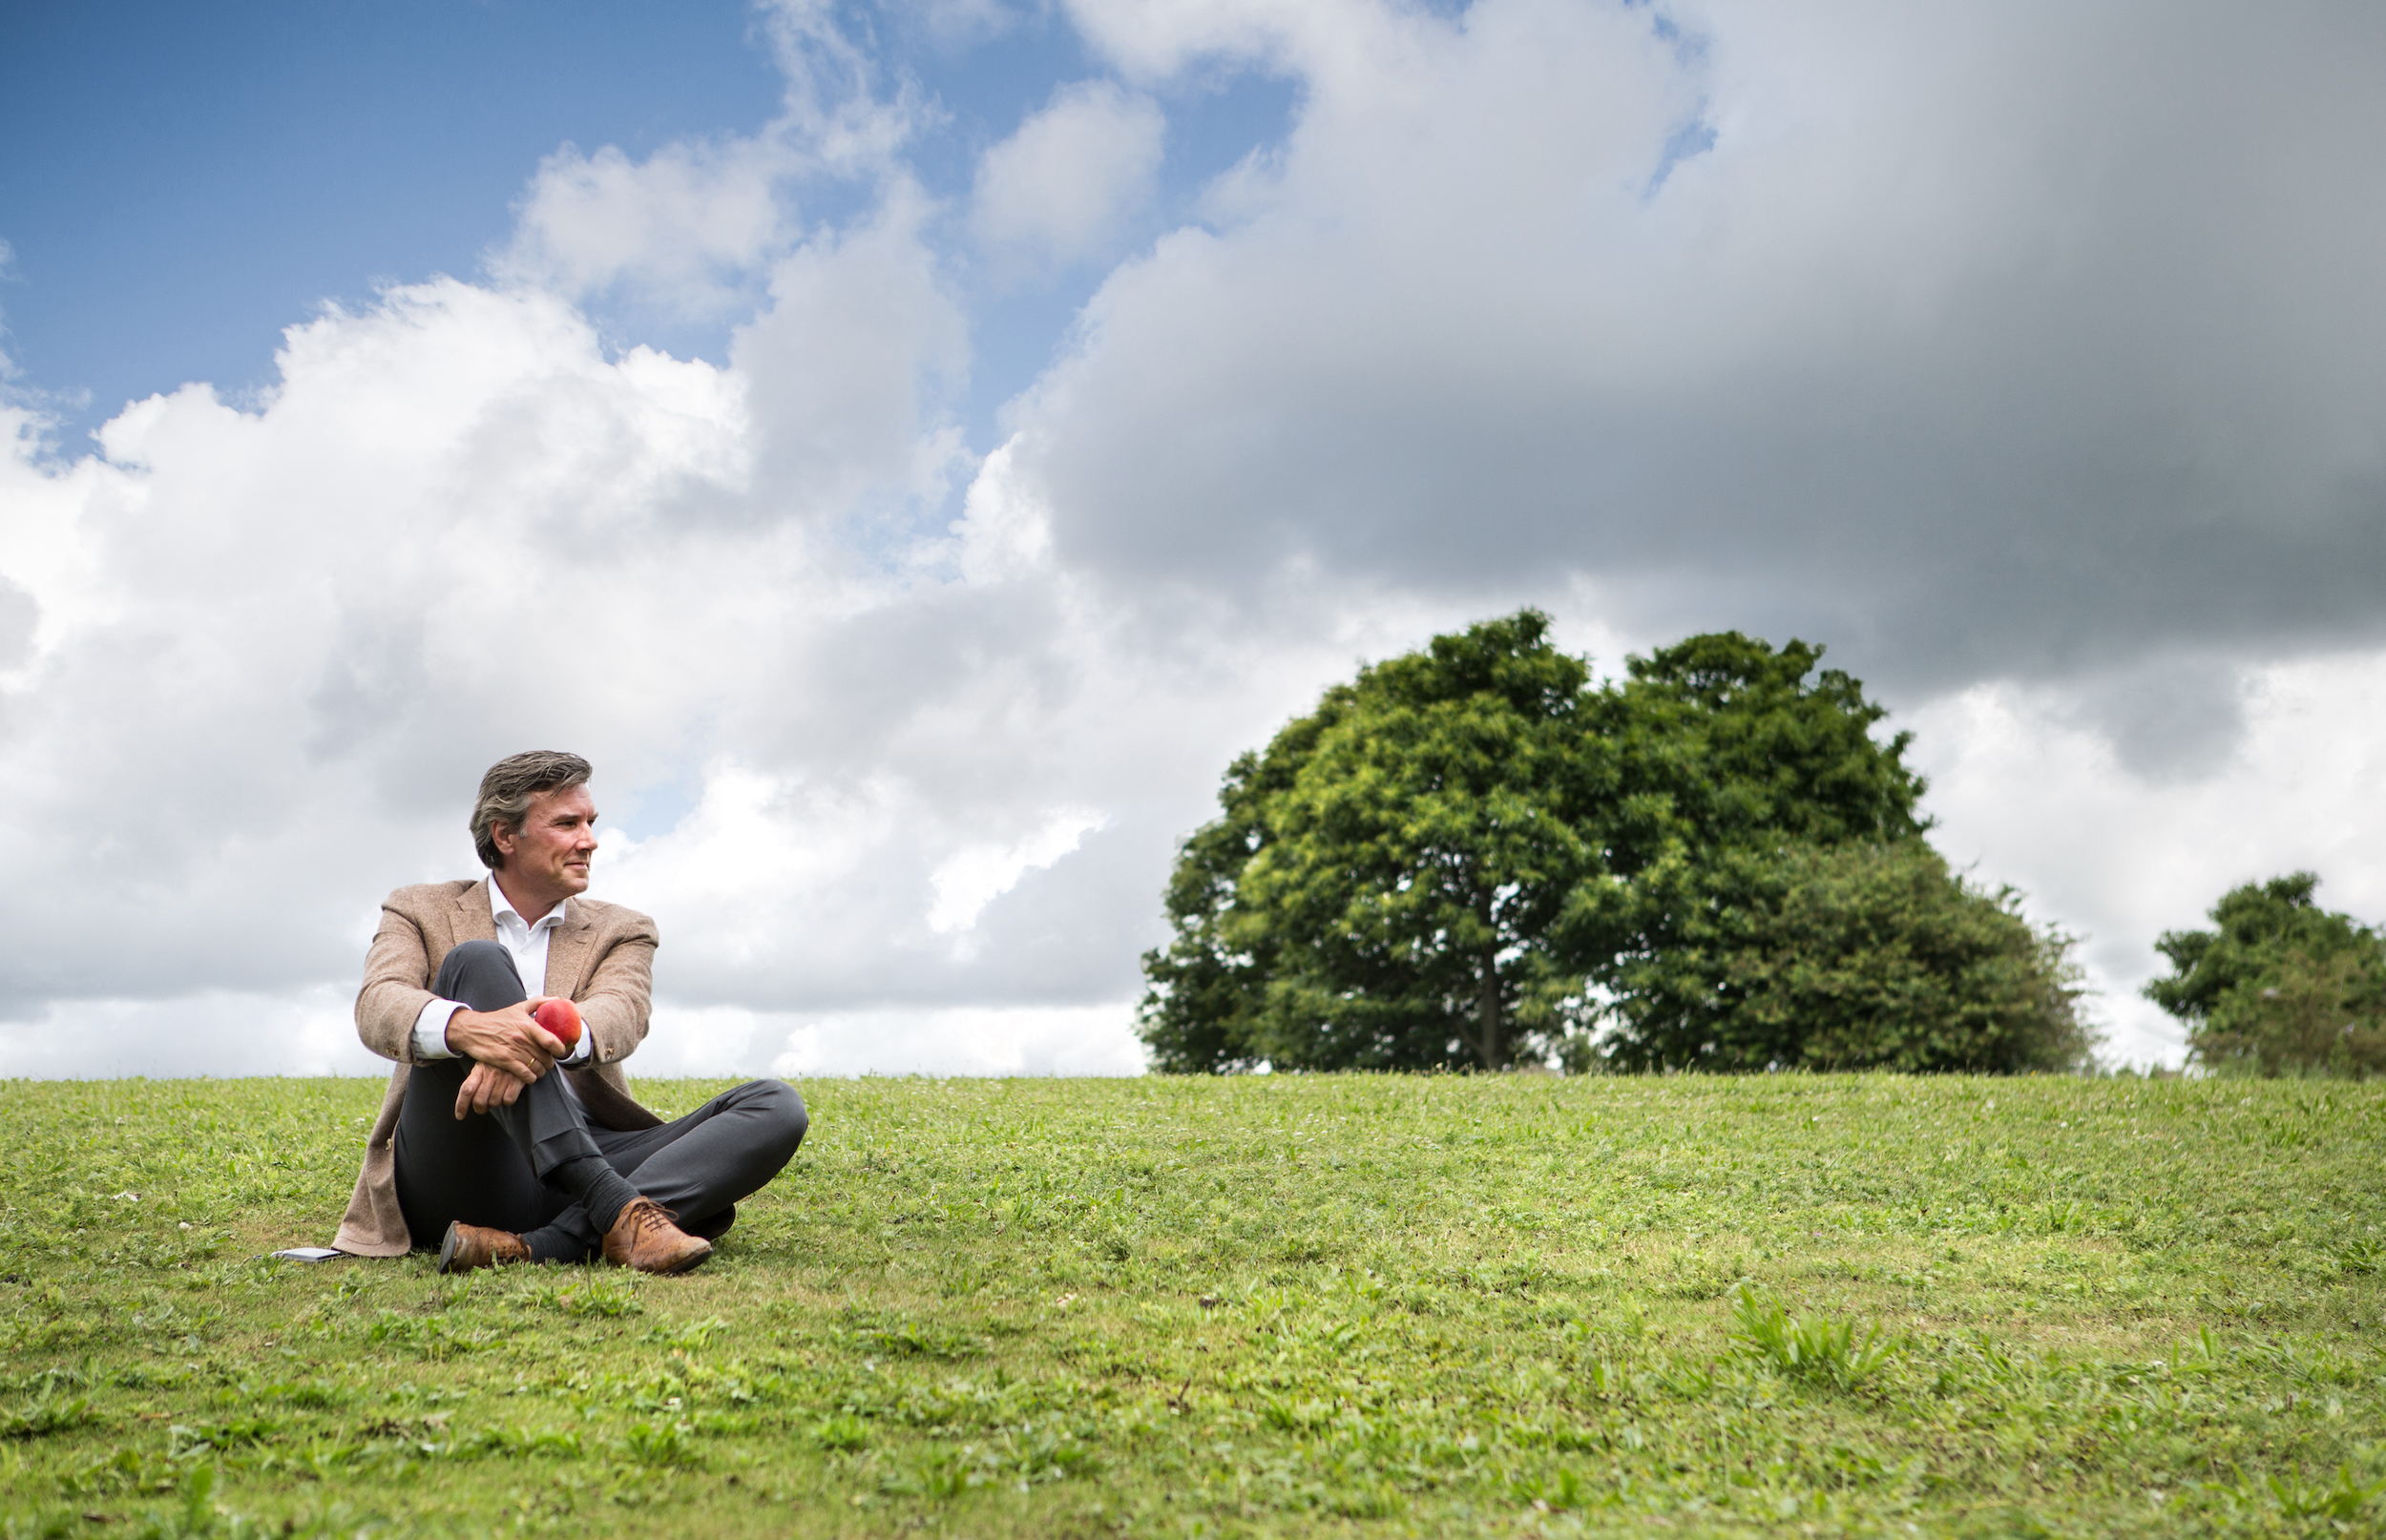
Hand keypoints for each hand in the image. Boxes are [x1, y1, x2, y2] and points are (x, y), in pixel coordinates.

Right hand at [442, 999, 570, 1111]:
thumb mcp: (518, 1007)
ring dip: (541, 1071)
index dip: (560, 1049)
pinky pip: (524, 1074)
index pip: (550, 1040)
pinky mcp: (504, 1060)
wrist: (472, 1029)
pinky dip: (530, 1078)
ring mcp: (513, 1050)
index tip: (561, 1051)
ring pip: (536, 1067)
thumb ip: (539, 1002)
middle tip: (549, 1061)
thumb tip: (558, 999)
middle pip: (545, 1057)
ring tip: (540, 1069)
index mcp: (527, 1025)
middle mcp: (521, 1038)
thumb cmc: (497, 1019)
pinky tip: (530, 1076)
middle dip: (550, 1062)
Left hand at [454, 1060, 525, 1118]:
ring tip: (499, 1094)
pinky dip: (508, 1100)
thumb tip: (470, 1100)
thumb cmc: (499, 1062)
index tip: (460, 1116)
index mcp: (479, 1070)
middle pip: (480, 1101)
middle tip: (483, 1108)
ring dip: (496, 1103)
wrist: (521, 1050)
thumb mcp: (484, 1065)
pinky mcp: (517, 1080)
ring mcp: (504, 1077)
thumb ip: (476, 1079)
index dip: (461, 1105)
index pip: (467, 1090)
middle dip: (480, 1109)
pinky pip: (508, 1100)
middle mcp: (491, 1074)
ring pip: (495, 1102)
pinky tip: (509, 1092)